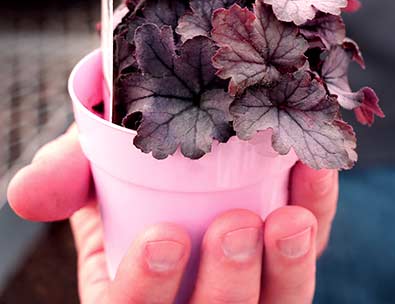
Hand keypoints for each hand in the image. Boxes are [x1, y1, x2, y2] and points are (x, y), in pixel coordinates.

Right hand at [8, 125, 337, 303]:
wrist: (177, 153)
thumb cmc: (131, 171)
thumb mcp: (92, 172)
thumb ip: (66, 178)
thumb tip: (27, 192)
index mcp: (136, 288)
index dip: (147, 290)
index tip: (163, 239)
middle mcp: (193, 298)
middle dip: (227, 286)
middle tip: (234, 228)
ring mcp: (249, 286)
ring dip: (287, 272)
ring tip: (287, 220)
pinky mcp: (287, 258)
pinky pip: (309, 252)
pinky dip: (317, 215)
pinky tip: (314, 173)